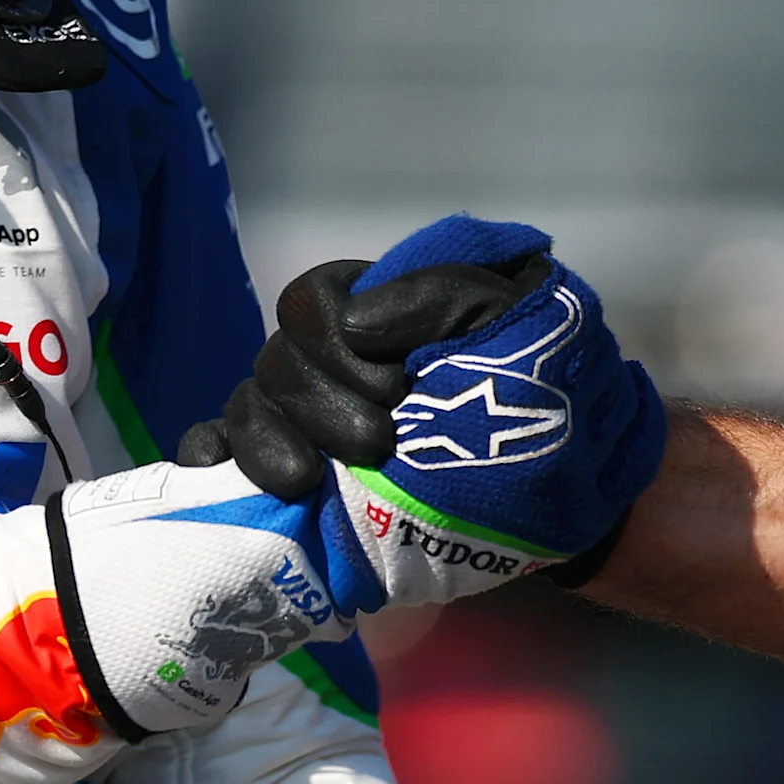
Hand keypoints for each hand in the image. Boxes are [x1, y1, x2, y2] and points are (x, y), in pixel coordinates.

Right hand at [183, 215, 665, 603]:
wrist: (572, 491)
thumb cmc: (545, 389)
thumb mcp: (518, 317)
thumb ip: (446, 293)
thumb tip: (358, 322)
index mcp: (371, 310)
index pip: (312, 303)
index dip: (337, 341)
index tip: (398, 385)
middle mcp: (327, 360)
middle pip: (276, 361)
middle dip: (320, 404)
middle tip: (381, 445)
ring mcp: (301, 418)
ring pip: (245, 407)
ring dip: (267, 443)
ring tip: (309, 484)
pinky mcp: (290, 476)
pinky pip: (216, 452)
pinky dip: (210, 458)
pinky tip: (224, 481)